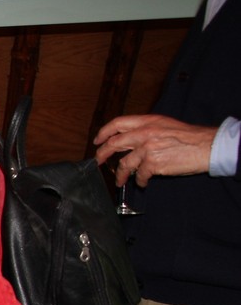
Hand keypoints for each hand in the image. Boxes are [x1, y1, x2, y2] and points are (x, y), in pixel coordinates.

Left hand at [93, 114, 215, 186]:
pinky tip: (143, 183)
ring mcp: (148, 148)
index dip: (104, 132)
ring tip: (121, 180)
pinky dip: (140, 181)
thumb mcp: (164, 126)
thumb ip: (146, 131)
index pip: (118, 123)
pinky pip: (140, 175)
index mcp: (147, 121)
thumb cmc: (188, 137)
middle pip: (114, 143)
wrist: (206, 146)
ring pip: (125, 163)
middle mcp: (145, 133)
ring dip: (121, 174)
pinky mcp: (153, 163)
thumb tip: (130, 142)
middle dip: (102, 154)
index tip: (97, 141)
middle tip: (98, 161)